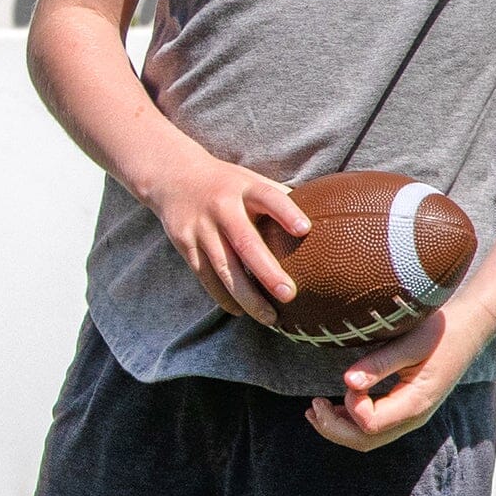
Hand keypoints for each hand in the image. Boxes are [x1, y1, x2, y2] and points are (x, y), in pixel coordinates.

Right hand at [142, 143, 308, 324]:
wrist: (172, 177)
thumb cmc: (226, 183)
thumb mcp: (251, 180)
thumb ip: (279, 198)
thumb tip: (323, 220)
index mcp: (244, 188)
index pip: (268, 197)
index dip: (286, 212)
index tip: (305, 230)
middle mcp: (221, 208)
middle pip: (245, 242)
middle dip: (267, 271)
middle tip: (289, 295)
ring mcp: (200, 228)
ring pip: (224, 267)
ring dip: (246, 295)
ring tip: (270, 317)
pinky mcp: (185, 244)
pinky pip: (205, 276)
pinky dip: (223, 296)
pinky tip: (240, 311)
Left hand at [307, 291, 495, 449]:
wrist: (468, 329)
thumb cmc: (440, 332)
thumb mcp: (409, 343)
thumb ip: (380, 364)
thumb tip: (347, 382)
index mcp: (415, 404)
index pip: (370, 423)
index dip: (352, 404)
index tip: (349, 379)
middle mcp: (413, 417)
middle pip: (365, 440)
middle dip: (333, 428)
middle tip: (311, 406)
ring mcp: (410, 416)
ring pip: (368, 438)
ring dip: (337, 428)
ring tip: (313, 410)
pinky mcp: (404, 408)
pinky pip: (374, 427)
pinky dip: (349, 422)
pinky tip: (332, 407)